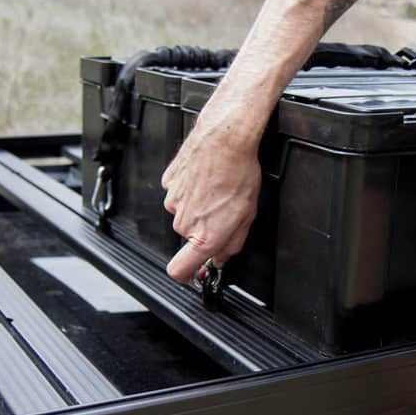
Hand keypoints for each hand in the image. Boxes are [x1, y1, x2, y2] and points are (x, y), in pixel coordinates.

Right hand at [161, 113, 260, 282]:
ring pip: (185, 214)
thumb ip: (232, 242)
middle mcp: (184, 222)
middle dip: (204, 229)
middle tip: (224, 211)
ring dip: (199, 207)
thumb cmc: (238, 173)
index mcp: (204, 235)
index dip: (186, 275)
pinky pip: (179, 194)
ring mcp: (173, 202)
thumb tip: (223, 256)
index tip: (194, 273)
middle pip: (189, 237)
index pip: (179, 270)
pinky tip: (207, 179)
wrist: (224, 139)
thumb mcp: (247, 215)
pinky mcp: (169, 184)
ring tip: (218, 189)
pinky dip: (191, 190)